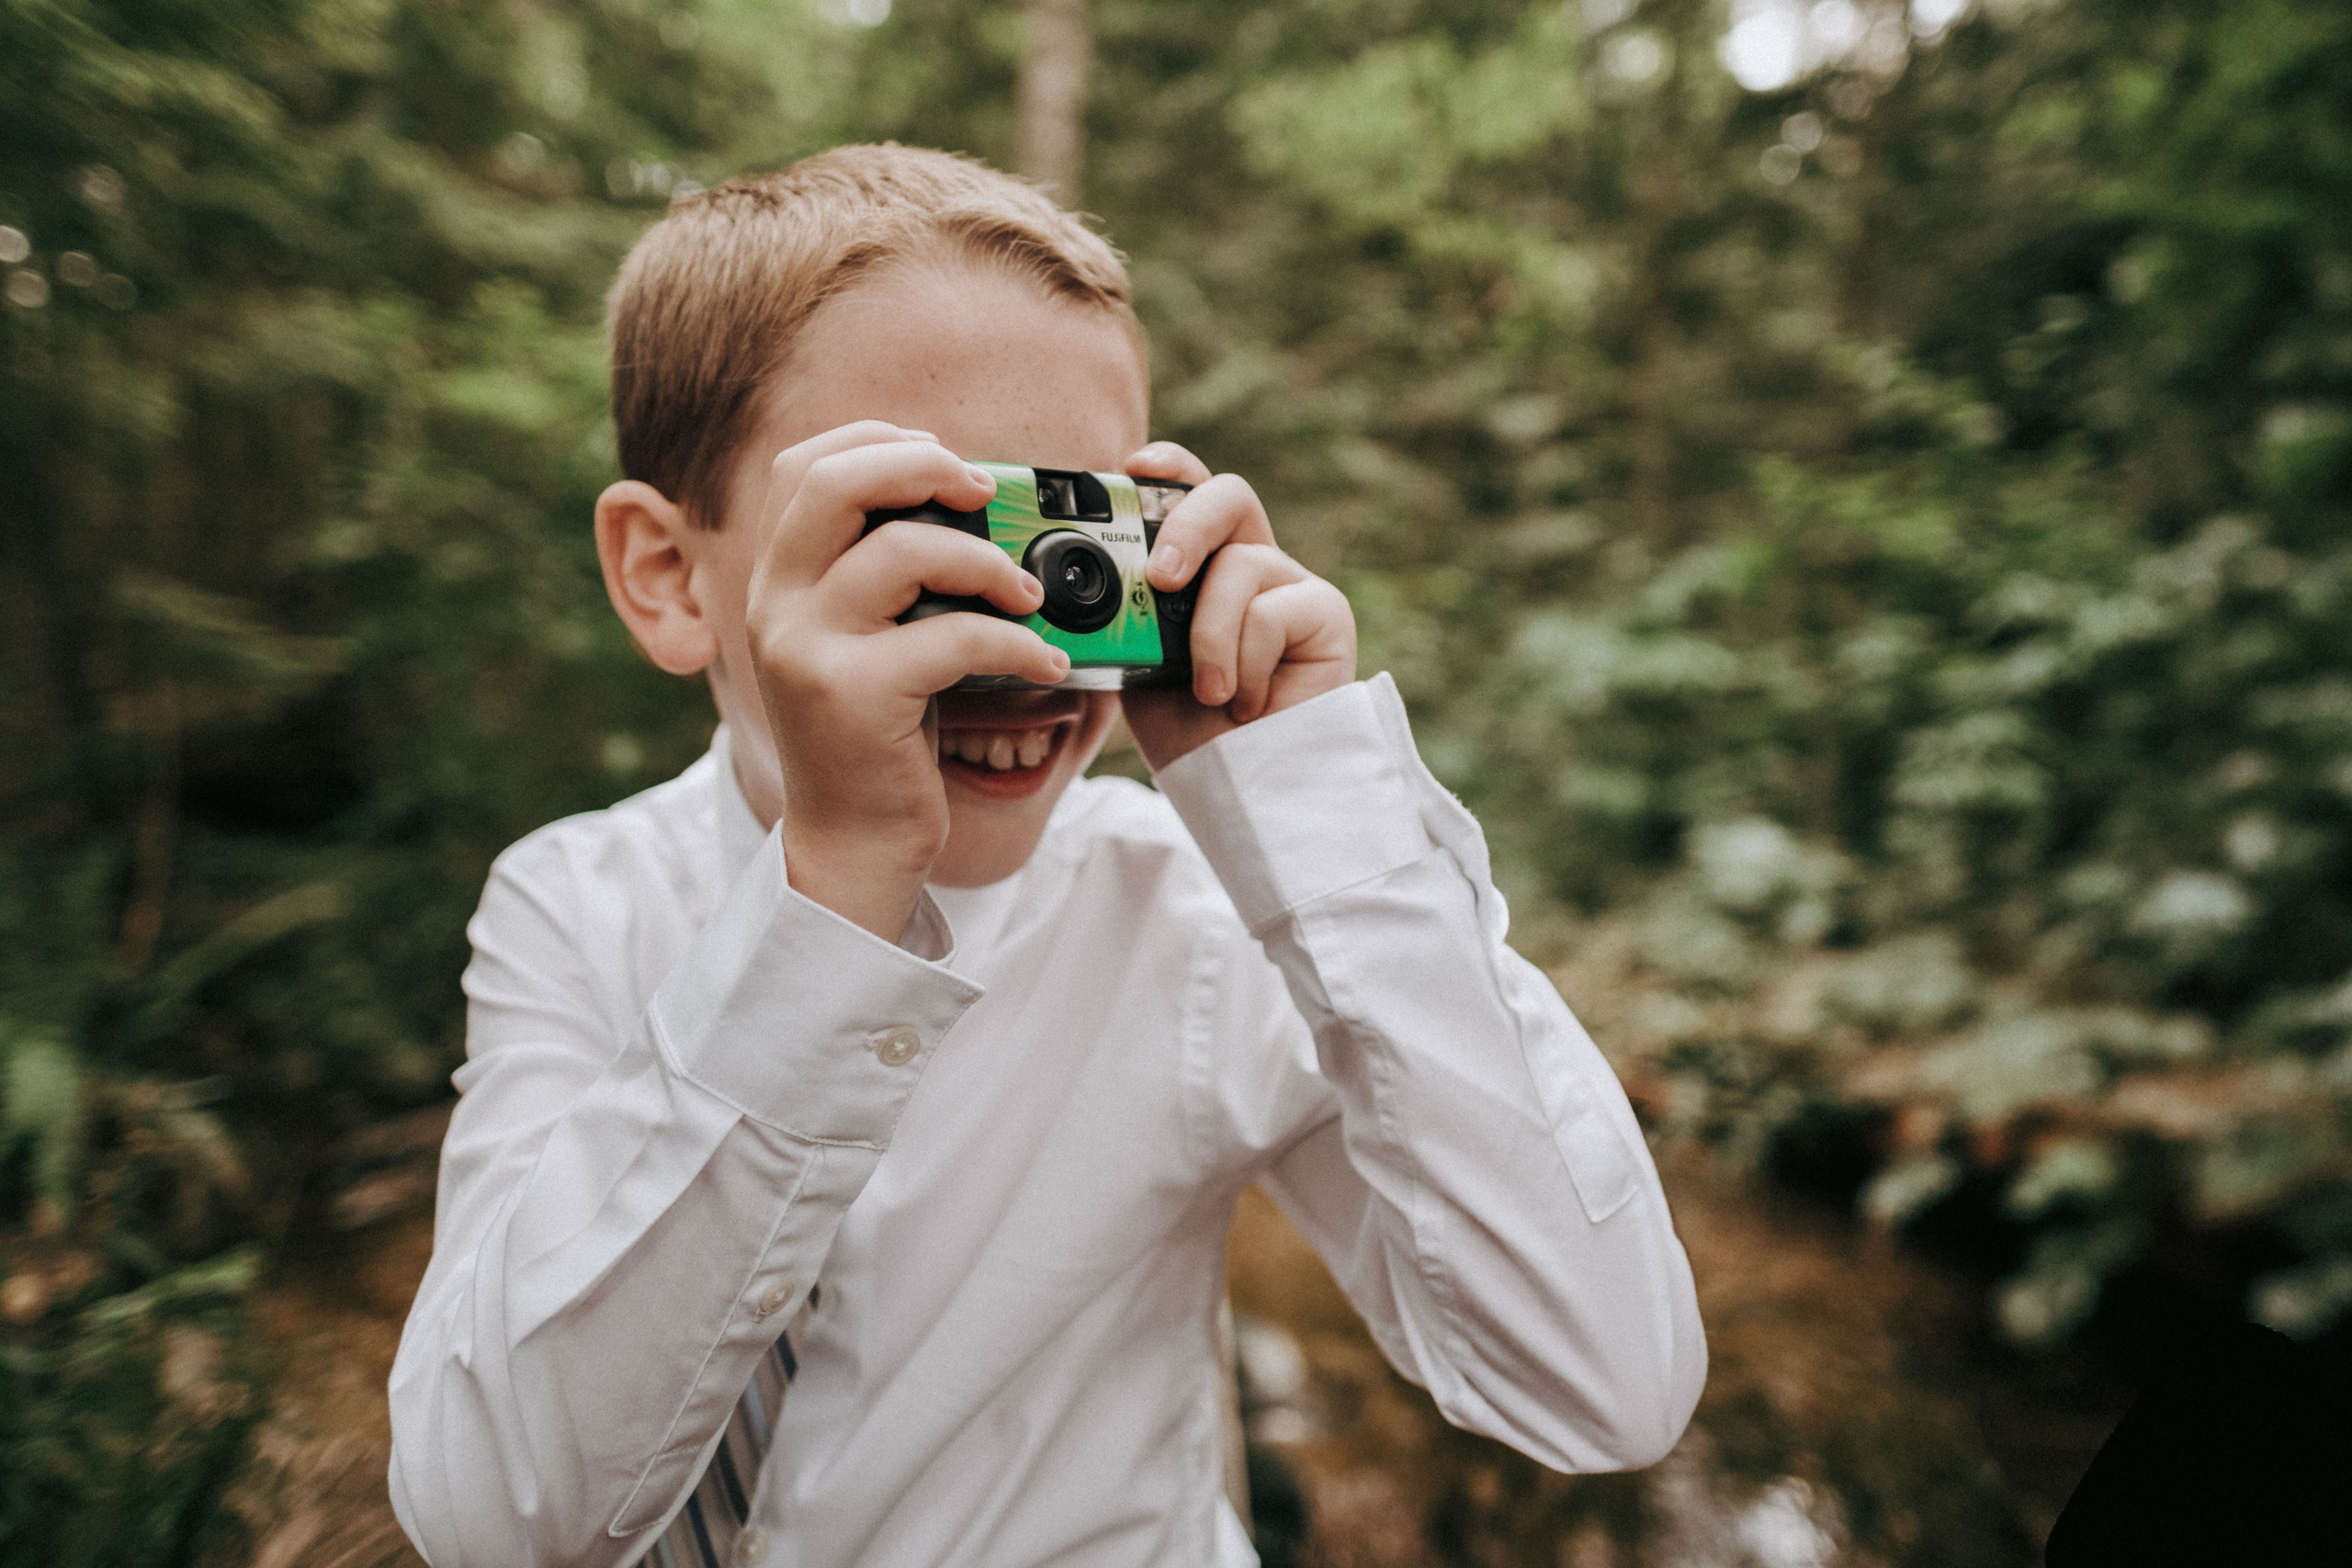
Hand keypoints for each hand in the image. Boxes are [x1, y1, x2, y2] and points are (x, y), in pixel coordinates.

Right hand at [746, 423, 1068, 938]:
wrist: (854, 843)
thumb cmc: (882, 735)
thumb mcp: (867, 640)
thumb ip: (887, 573)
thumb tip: (972, 497)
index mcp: (776, 580)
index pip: (804, 466)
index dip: (878, 442)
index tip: (946, 462)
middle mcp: (775, 605)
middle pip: (835, 483)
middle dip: (926, 469)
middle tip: (989, 494)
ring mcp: (806, 649)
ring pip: (902, 552)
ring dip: (987, 562)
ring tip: (1031, 596)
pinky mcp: (853, 698)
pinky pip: (952, 637)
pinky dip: (1017, 642)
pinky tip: (1046, 663)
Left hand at [1118, 442, 1356, 770]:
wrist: (1234, 785)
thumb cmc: (1184, 727)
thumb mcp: (1132, 659)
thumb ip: (1120, 609)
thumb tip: (1067, 581)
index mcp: (1202, 564)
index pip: (1190, 491)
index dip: (1169, 467)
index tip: (1133, 468)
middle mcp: (1249, 564)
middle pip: (1229, 495)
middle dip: (1188, 524)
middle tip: (1159, 576)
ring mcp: (1291, 586)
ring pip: (1242, 565)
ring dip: (1210, 634)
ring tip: (1208, 690)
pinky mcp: (1326, 615)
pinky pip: (1272, 611)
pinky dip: (1244, 661)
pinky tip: (1248, 702)